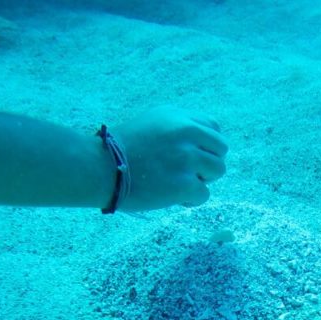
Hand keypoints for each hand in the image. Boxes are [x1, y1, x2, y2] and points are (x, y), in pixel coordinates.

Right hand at [113, 106, 227, 211]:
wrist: (100, 168)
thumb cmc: (121, 150)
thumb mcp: (152, 122)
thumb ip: (178, 128)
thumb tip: (202, 143)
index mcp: (179, 117)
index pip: (214, 128)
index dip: (206, 145)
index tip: (192, 156)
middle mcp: (186, 133)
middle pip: (221, 150)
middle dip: (207, 162)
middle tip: (186, 172)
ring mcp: (187, 158)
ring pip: (217, 171)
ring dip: (201, 180)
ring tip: (179, 184)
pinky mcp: (184, 184)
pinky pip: (204, 194)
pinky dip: (190, 200)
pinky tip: (173, 197)